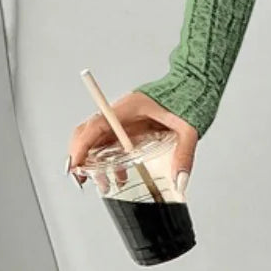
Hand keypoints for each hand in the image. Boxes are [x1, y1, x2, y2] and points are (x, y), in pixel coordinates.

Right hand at [65, 92, 197, 192]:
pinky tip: (120, 176)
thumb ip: (184, 154)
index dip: (82, 146)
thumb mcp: (189, 129)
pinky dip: (110, 161)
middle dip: (81, 157)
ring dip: (95, 163)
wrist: (195, 85)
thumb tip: (180, 181)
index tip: (75, 165)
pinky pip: (113, 145)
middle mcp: (122, 114)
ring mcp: (125, 121)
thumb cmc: (189, 98)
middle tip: (82, 180)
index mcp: (129, 108)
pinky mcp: (132, 128)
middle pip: (89, 134)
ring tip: (104, 185)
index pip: (96, 126)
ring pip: (99, 141)